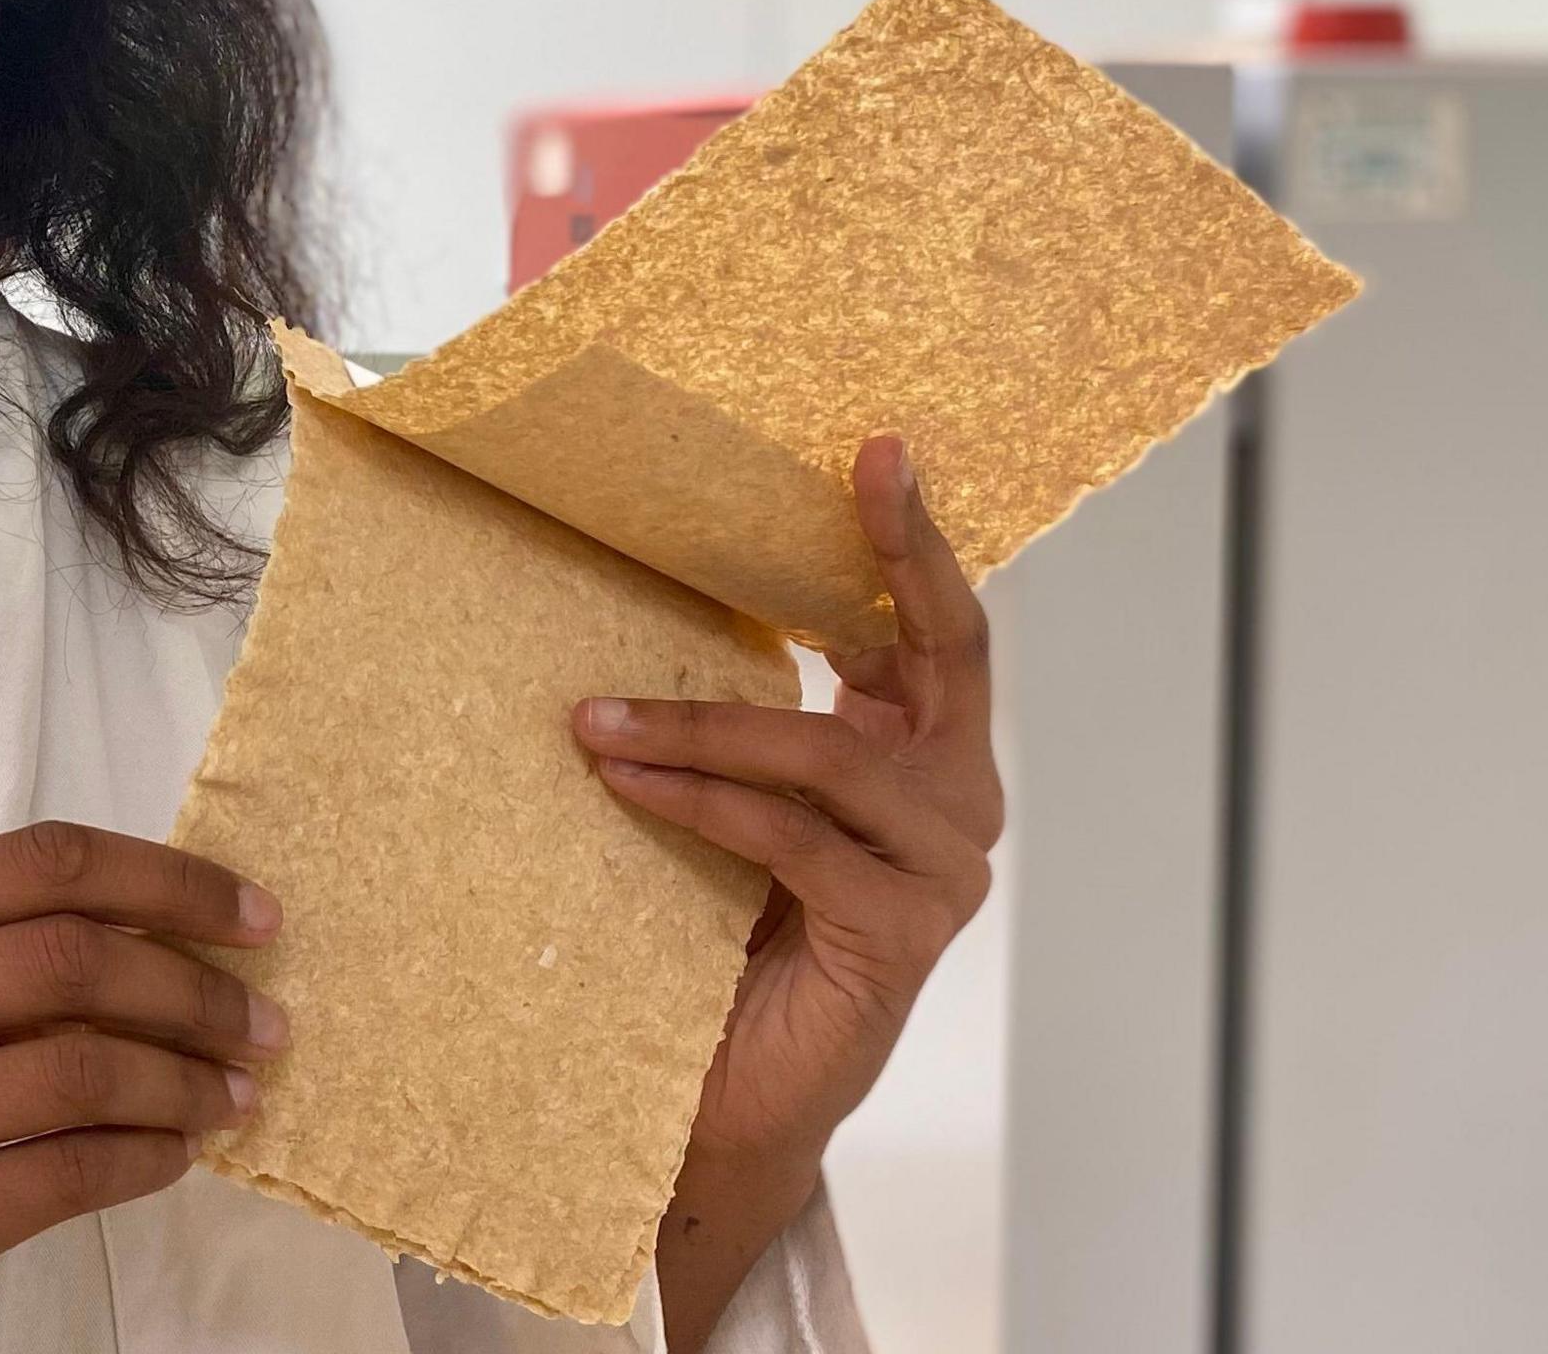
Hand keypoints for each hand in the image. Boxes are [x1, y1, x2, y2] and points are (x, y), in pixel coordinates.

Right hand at [0, 821, 287, 1353]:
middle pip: (66, 959)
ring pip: (77, 1069)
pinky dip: (145, 1160)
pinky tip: (175, 1156)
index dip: (164, 881)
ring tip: (233, 1097)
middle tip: (263, 1025)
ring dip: (184, 1083)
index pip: (35, 865)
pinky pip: (65, 1173)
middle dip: (195, 990)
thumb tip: (171, 930)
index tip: (251, 917)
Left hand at [570, 434, 1004, 1346]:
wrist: (730, 1097)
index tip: (878, 450)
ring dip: (700, 725)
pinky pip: (789, 838)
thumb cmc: (725, 939)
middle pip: (939, 653)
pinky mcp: (898, 930)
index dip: (909, 540)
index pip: (931, 627)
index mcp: (918, 755)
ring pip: (825, 754)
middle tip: (858, 471)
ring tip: (594, 721)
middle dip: (897, 555)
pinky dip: (699, 801)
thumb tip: (648, 601)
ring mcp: (940, 868)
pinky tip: (626, 783)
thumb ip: (739, 719)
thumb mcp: (734, 800)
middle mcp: (954, 801)